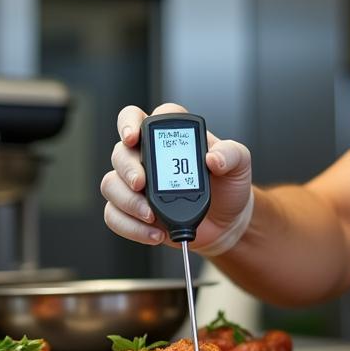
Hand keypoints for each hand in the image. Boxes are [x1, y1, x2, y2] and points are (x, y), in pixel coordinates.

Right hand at [100, 102, 253, 248]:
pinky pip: (114, 215)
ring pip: (111, 184)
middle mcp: (146, 156)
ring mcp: (136, 184)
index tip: (133, 138)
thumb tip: (213, 157)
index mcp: (168, 136)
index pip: (136, 117)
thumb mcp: (239, 164)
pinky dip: (129, 226)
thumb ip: (231, 154)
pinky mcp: (132, 210)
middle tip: (142, 185)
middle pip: (119, 152)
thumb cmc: (229, 186)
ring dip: (127, 201)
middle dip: (127, 169)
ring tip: (151, 216)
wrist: (227, 222)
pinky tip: (153, 233)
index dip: (129, 124)